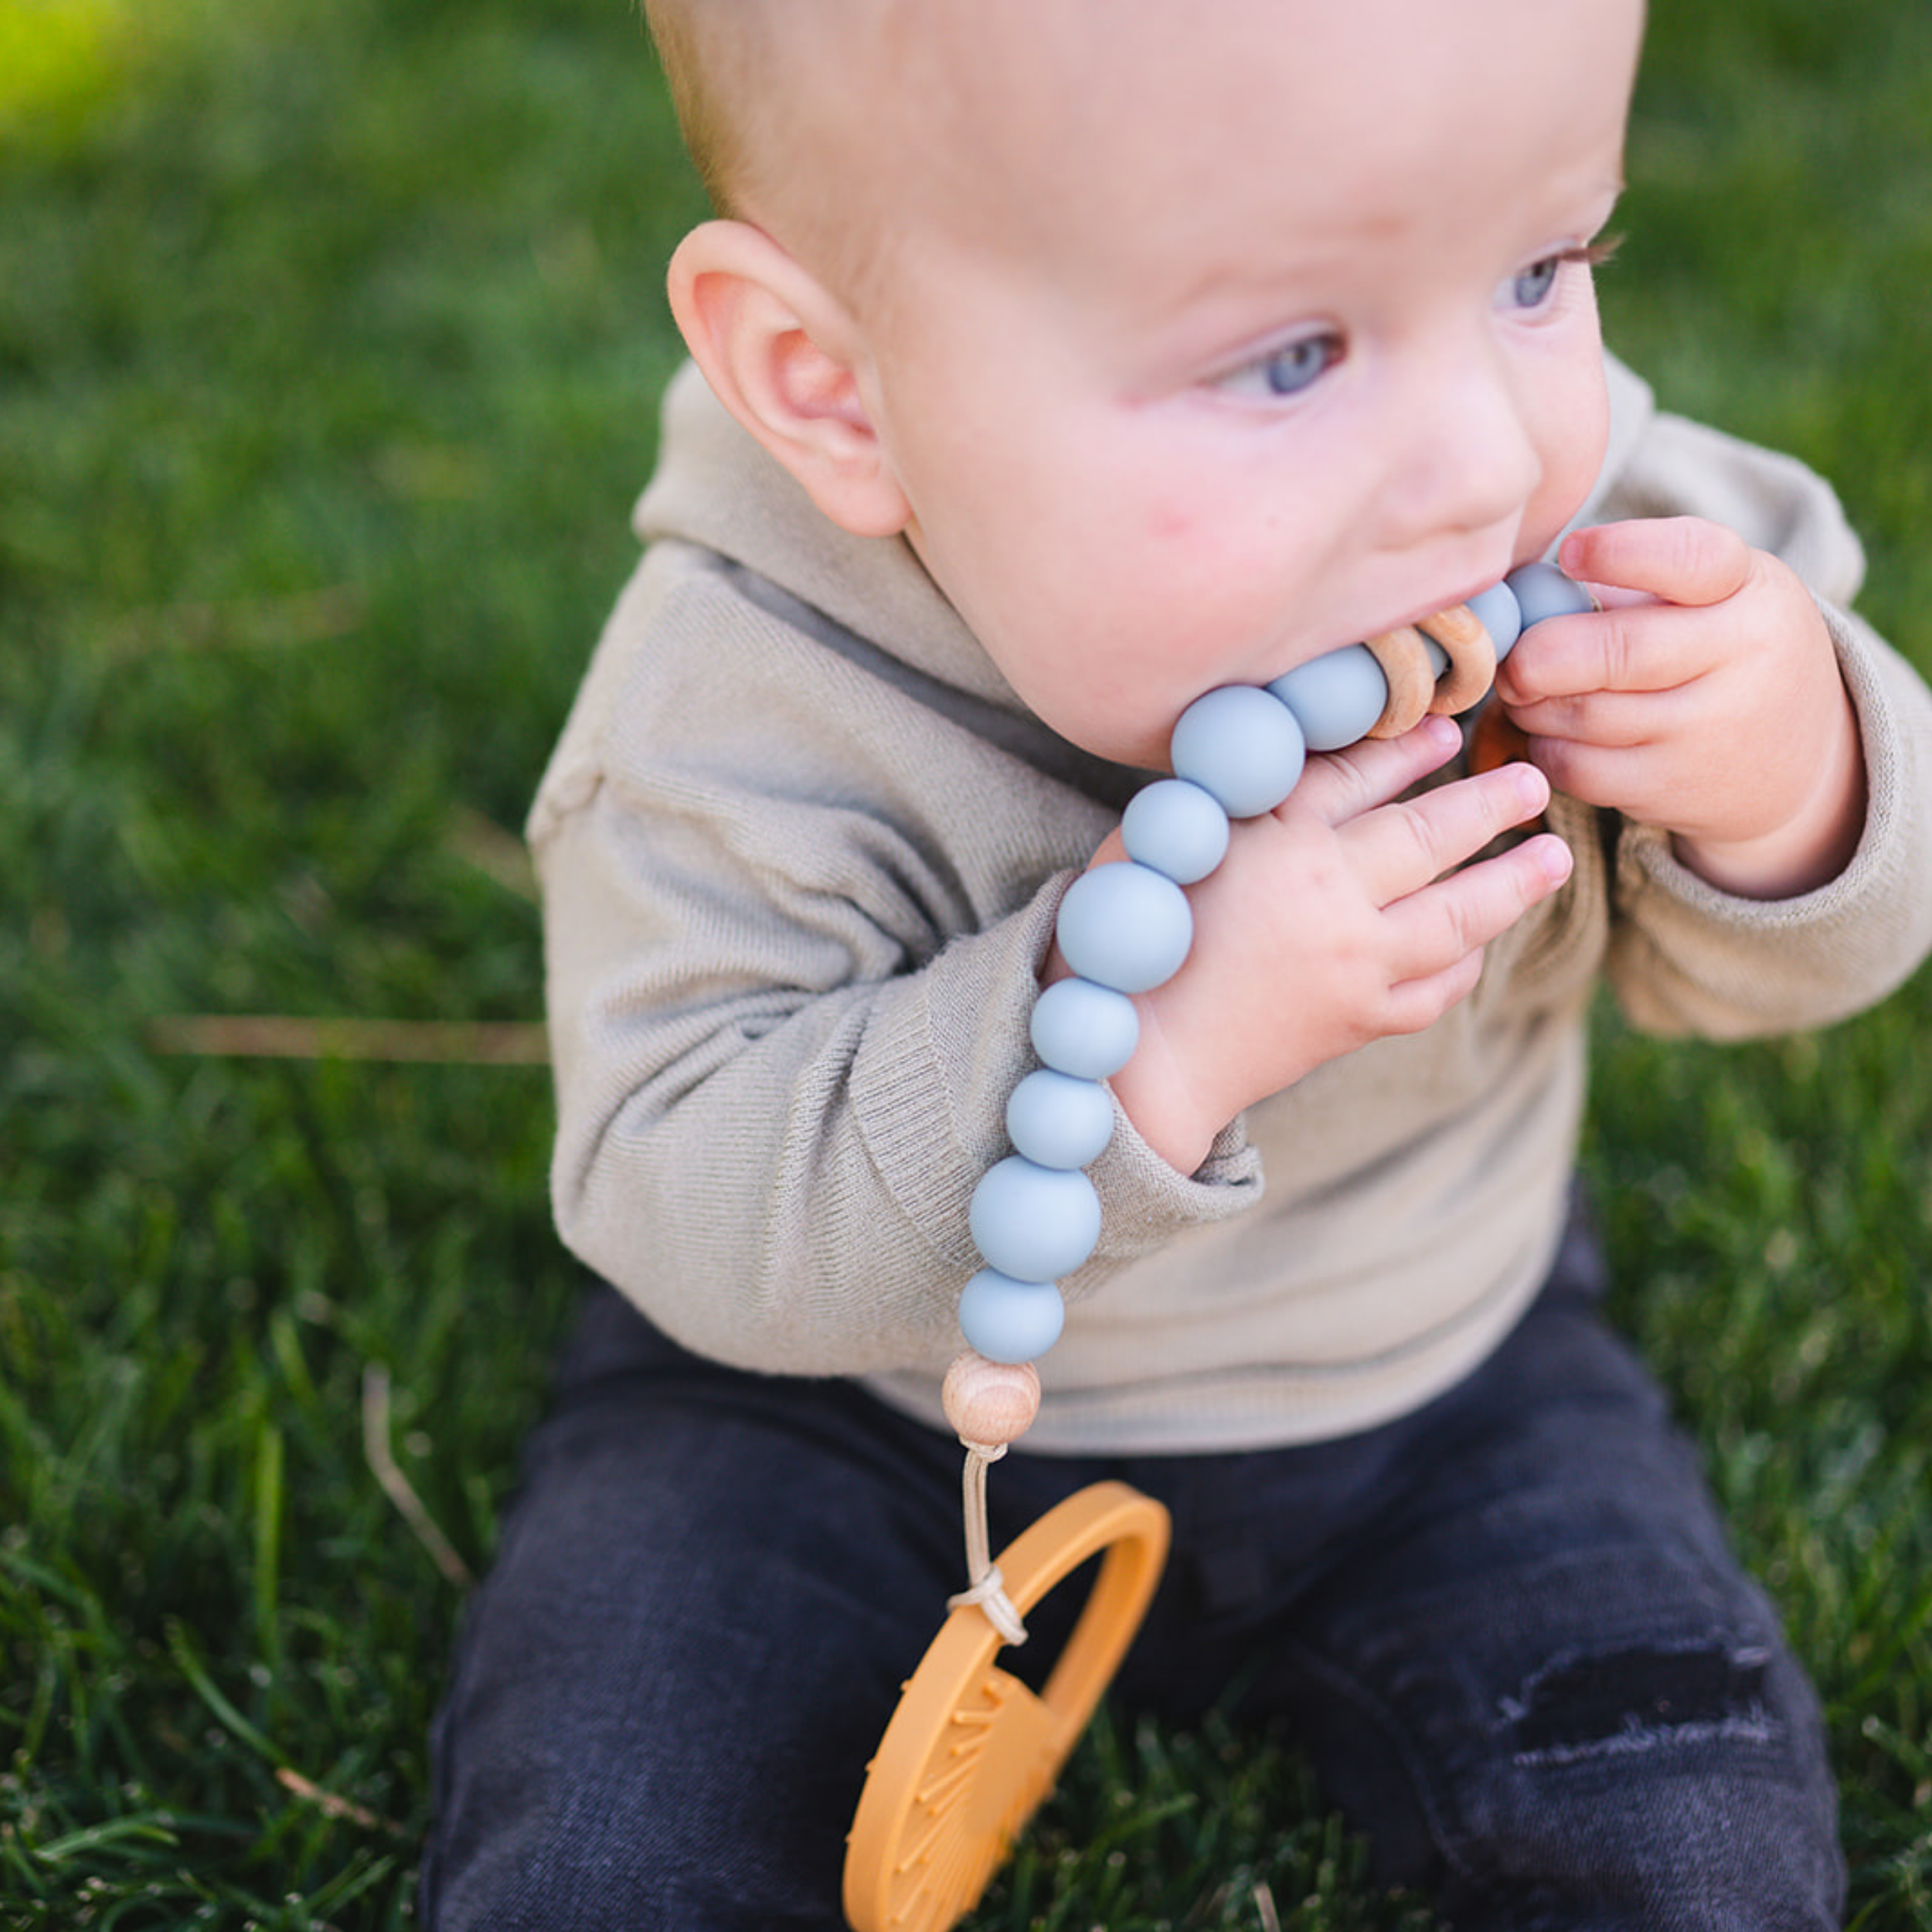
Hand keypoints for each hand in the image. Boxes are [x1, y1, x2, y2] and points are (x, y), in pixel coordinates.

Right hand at [1096, 716, 1571, 1173]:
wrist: (1142, 1059)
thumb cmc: (1133, 938)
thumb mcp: (1163, 841)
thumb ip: (1228, 798)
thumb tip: (1280, 754)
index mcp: (1277, 841)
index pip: (1360, 778)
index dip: (1409, 748)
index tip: (1447, 727)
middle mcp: (1329, 897)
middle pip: (1428, 837)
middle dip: (1489, 804)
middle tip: (1532, 782)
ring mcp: (1354, 964)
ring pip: (1456, 915)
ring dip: (1512, 882)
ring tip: (1555, 855)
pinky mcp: (1360, 1021)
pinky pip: (1436, 989)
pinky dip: (1466, 963)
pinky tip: (1482, 945)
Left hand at [1493, 518, 1864, 898]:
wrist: (1798, 762)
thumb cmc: (1723, 653)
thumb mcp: (1712, 598)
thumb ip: (1629, 582)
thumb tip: (1522, 591)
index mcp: (1749, 588)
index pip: (1689, 559)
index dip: (1620, 553)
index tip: (1570, 554)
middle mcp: (1743, 657)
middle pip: (1616, 652)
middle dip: (1538, 655)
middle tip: (1511, 658)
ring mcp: (1710, 731)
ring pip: (1583, 715)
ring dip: (1532, 704)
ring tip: (1527, 692)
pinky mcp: (1672, 790)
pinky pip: (1577, 768)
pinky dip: (1546, 749)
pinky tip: (1552, 733)